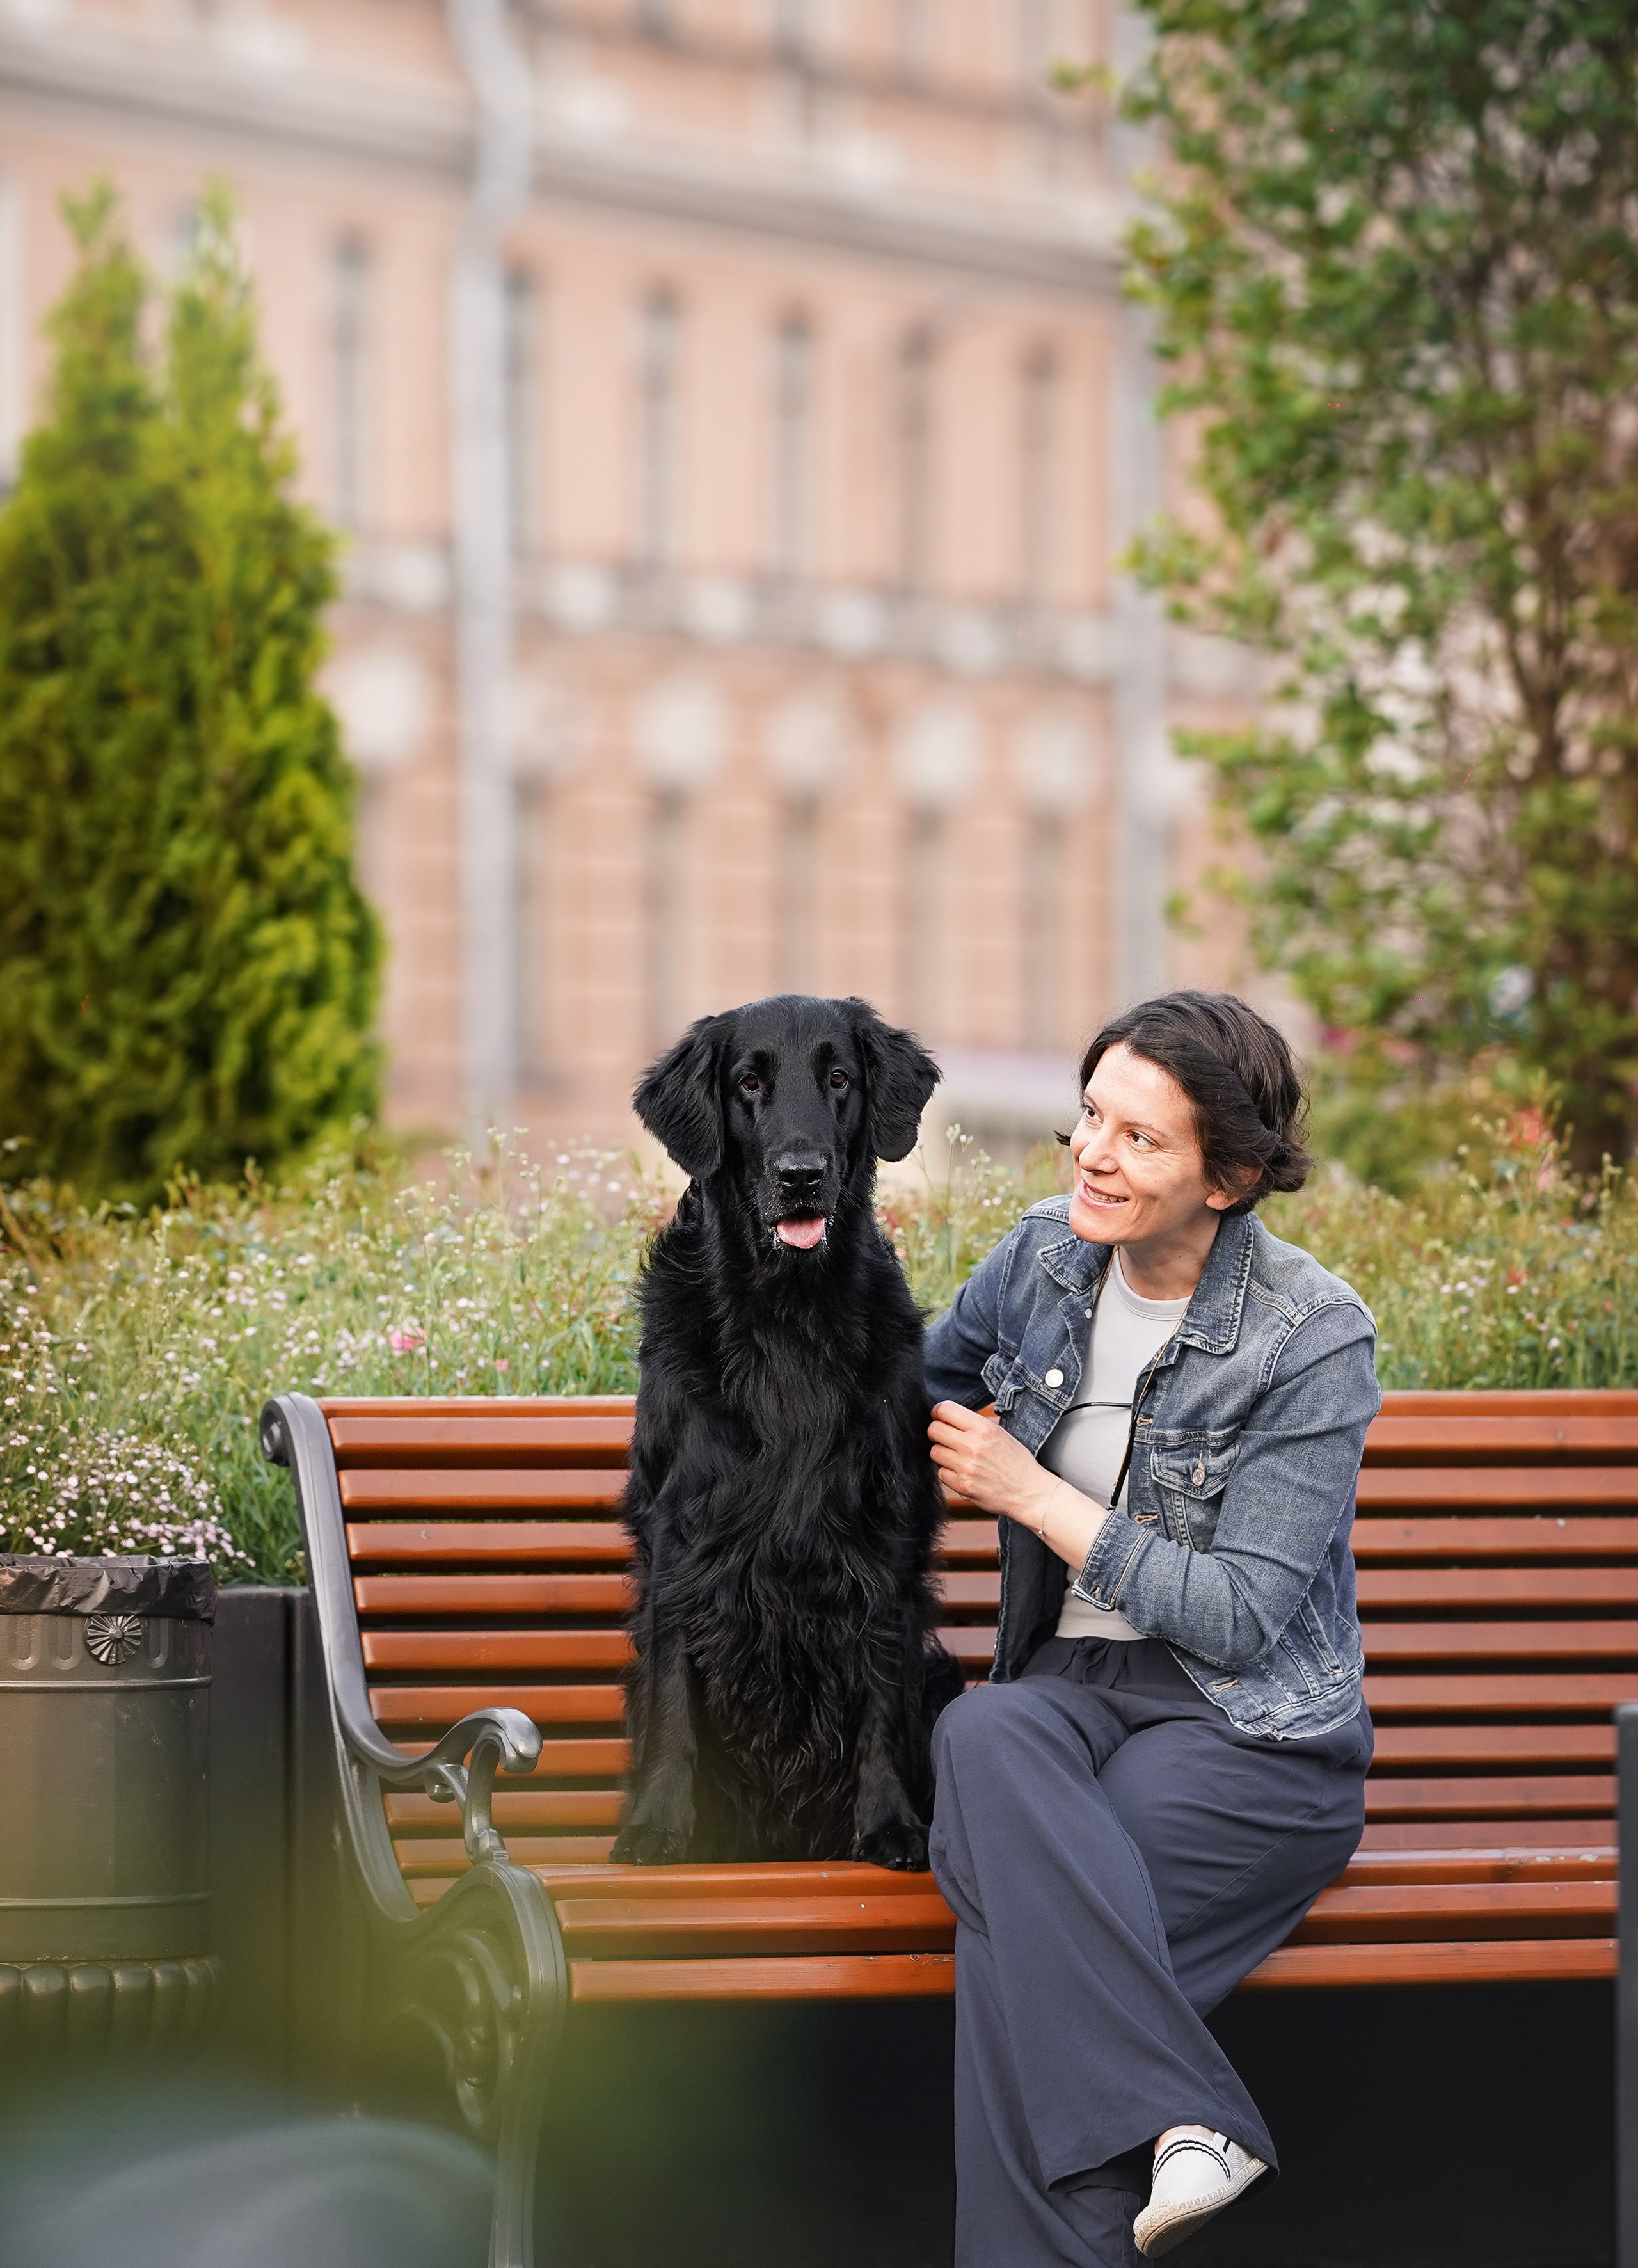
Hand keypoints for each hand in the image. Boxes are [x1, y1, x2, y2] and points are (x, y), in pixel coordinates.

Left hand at [928, 1402, 1109, 1573]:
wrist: (1029, 1492)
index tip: (940, 1417)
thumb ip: (975, 1423)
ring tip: (957, 1456)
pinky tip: (962, 1472)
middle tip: (946, 1437)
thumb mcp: (1000, 1433)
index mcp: (983, 1428)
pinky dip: (948, 1472)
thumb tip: (949, 1415)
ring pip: (934, 1452)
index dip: (939, 1412)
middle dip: (937, 1432)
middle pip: (933, 1430)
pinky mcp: (962, 1485)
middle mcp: (972, 1445)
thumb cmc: (1016, 1460)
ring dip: (942, 1453)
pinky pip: (941, 1473)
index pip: (944, 1410)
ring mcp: (965, 1467)